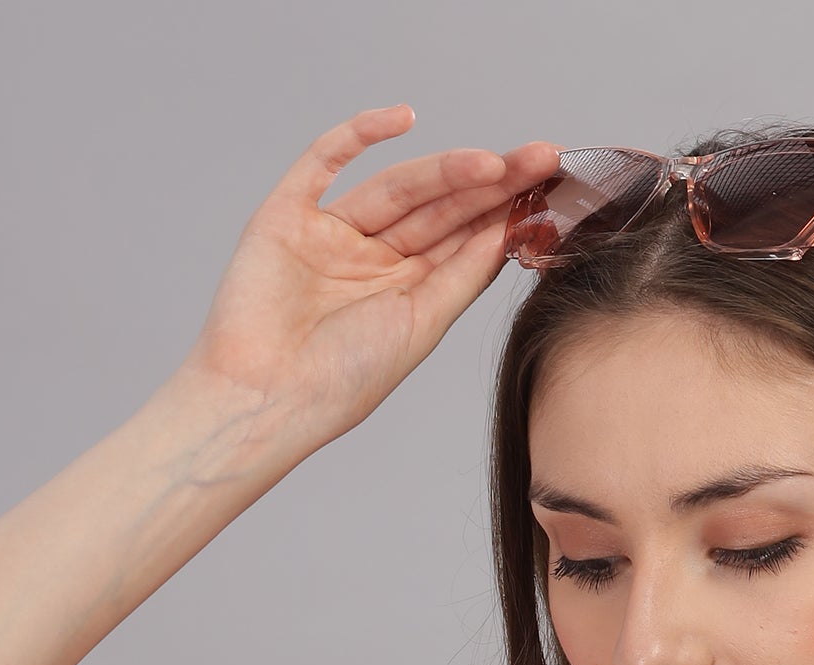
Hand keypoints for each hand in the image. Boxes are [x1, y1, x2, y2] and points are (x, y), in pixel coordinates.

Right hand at [171, 106, 560, 459]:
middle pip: (438, 207)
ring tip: (494, 162)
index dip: (503, 211)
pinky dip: (358, 134)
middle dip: (488, 183)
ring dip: (445, 169)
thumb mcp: (420, 325)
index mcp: (404, 292)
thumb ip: (462, 275)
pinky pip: (323, 160)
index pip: (461, 239)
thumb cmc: (341, 381)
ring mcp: (330, 234)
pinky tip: (403, 118)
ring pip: (397, 186)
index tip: (548, 186)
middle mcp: (370, 259)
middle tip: (538, 159)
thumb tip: (509, 230)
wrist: (265, 398)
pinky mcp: (287, 214)